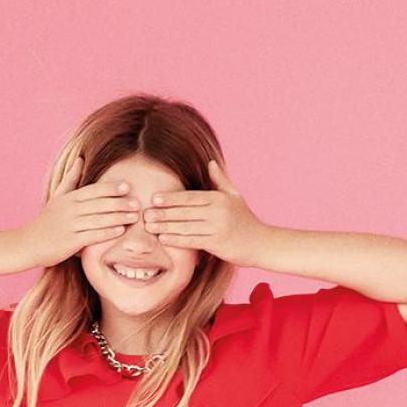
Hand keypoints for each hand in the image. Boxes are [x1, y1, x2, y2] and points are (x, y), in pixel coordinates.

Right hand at [19, 154, 141, 267]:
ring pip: (98, 219)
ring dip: (118, 217)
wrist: (28, 243)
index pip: (93, 190)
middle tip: (138, 203)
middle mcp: (70, 210)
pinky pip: (92, 235)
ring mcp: (70, 225)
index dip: (111, 188)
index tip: (127, 187)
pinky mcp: (70, 242)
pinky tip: (120, 231)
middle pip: (99, 204)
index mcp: (68, 198)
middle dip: (120, 203)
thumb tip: (80, 158)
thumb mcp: (57, 197)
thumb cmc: (46, 221)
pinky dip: (107, 233)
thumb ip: (71, 179)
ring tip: (134, 217)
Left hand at [141, 158, 264, 265]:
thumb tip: (211, 162)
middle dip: (163, 213)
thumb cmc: (246, 219)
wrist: (261, 243)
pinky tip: (163, 238)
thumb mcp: (235, 196)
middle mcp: (217, 211)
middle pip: (184, 211)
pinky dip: (176, 239)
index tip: (154, 198)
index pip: (190, 197)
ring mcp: (217, 228)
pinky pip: (192, 240)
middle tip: (145, 214)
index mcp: (219, 198)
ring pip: (185, 226)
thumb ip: (220, 180)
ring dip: (165, 226)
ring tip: (149, 226)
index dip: (171, 197)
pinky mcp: (217, 244)